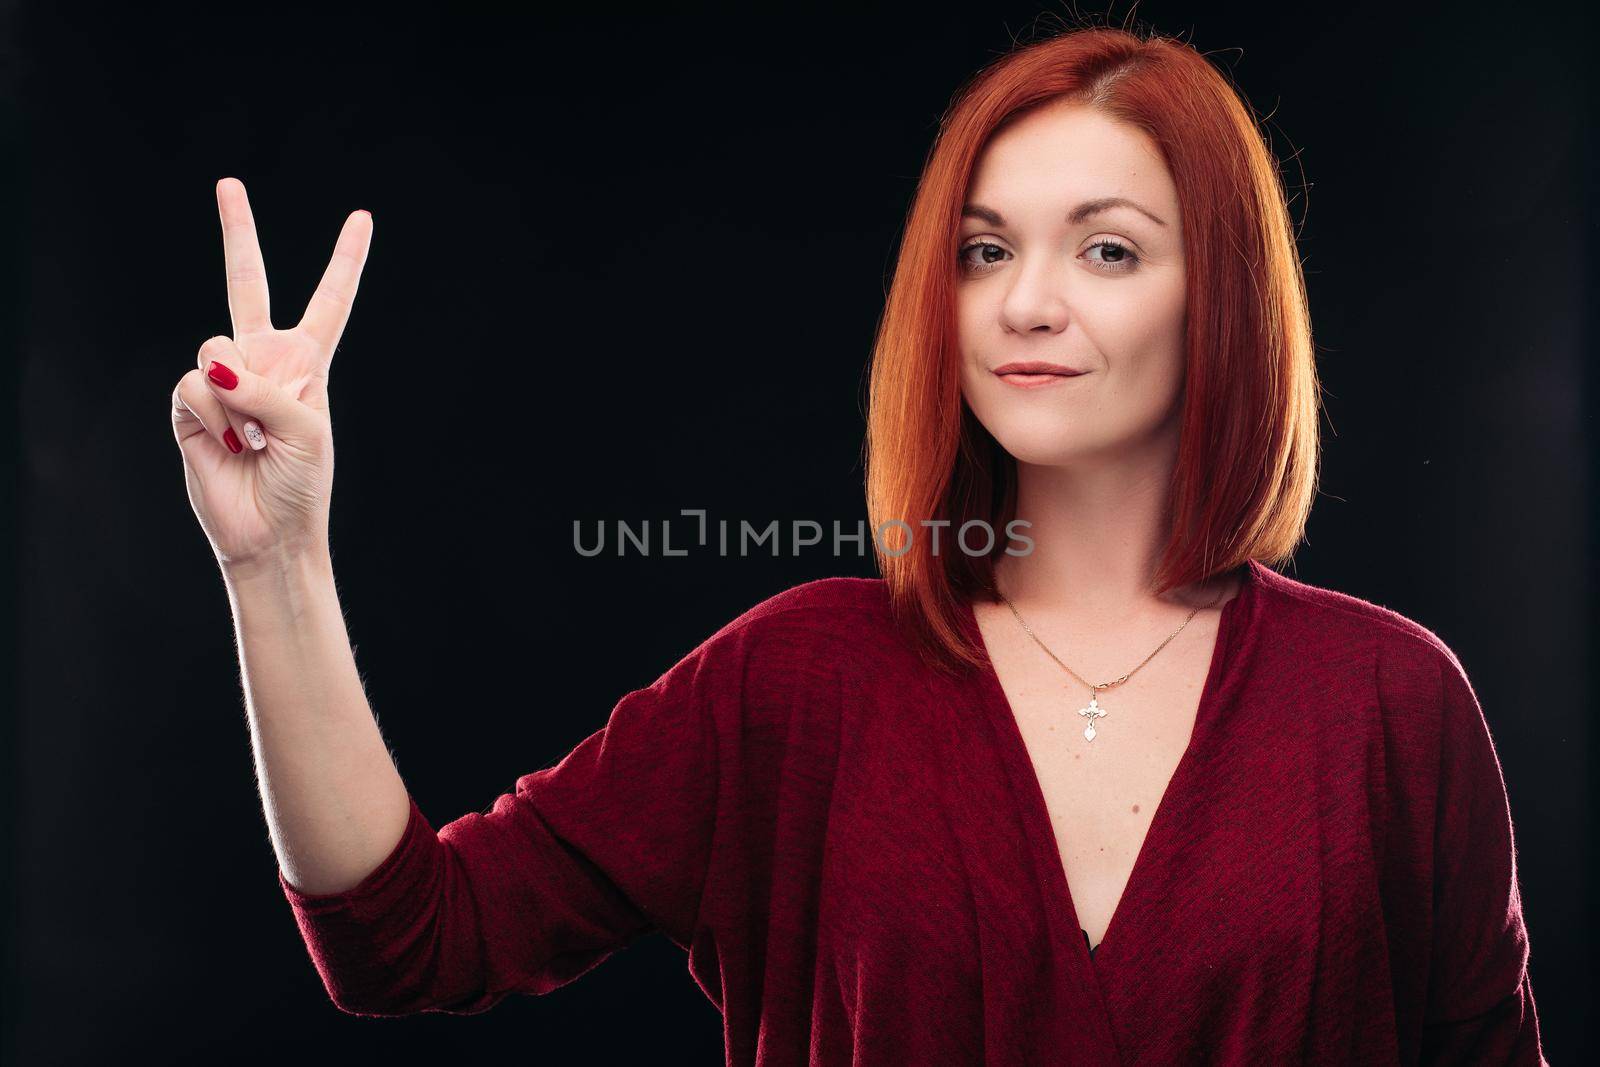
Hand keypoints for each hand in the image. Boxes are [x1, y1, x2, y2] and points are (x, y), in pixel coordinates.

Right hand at [170, 177, 372, 576]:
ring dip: (239, 398)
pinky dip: (215, 414)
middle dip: (238, 233)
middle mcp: (262, 362)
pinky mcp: (190, 405)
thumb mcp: (308, 429)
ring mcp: (223, 380)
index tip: (361, 217)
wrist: (268, 532)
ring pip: (215, 348)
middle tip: (228, 184)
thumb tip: (216, 369)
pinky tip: (232, 444)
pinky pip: (194, 384)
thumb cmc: (301, 483)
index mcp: (307, 363)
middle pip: (247, 285)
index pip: (328, 302)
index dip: (345, 261)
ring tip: (255, 439)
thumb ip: (268, 388)